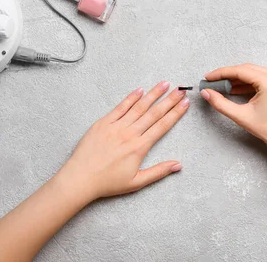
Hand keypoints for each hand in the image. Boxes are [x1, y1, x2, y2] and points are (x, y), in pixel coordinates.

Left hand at [57, 82, 188, 202]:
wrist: (80, 178)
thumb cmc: (108, 182)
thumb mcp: (136, 182)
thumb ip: (159, 172)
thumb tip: (178, 165)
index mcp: (139, 147)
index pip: (162, 126)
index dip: (175, 114)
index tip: (185, 103)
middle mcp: (130, 133)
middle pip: (154, 113)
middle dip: (169, 100)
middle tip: (180, 90)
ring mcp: (116, 126)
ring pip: (139, 107)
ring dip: (153, 94)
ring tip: (164, 84)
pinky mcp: (103, 123)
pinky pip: (120, 107)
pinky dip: (130, 98)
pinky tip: (140, 90)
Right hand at [201, 64, 266, 153]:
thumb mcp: (242, 116)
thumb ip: (221, 103)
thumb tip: (206, 93)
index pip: (240, 71)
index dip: (221, 73)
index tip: (208, 77)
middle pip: (246, 69)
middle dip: (228, 75)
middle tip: (213, 82)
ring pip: (253, 72)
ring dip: (237, 78)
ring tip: (222, 87)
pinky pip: (261, 77)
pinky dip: (248, 82)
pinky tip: (236, 89)